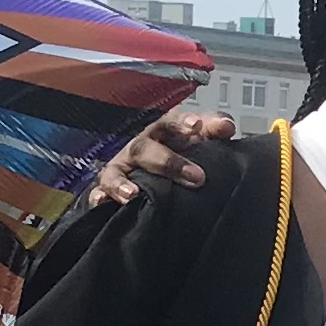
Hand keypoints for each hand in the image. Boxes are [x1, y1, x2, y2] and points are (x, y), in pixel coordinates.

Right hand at [88, 112, 236, 206]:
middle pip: (146, 149)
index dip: (182, 123)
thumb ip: (213, 129)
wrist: (158, 166)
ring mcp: (121, 167)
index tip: (196, 126)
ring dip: (121, 183)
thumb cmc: (179, 147)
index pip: (170, 121)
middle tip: (196, 177)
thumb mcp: (197, 136)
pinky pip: (98, 192)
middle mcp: (138, 146)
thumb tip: (227, 127)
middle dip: (168, 163)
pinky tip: (102, 203)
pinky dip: (98, 198)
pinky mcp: (108, 187)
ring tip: (132, 194)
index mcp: (161, 130)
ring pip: (115, 172)